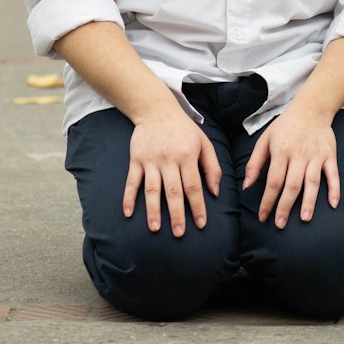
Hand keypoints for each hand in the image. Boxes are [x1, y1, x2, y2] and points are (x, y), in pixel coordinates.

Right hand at [124, 108, 222, 235]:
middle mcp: (169, 159)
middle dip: (177, 214)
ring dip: (153, 210)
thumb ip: (212, 167)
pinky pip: (132, 181)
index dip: (198, 206)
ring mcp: (151, 160)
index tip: (201, 224)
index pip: (194, 186)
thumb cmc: (184, 130)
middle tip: (179, 233)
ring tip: (155, 229)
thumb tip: (215, 192)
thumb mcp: (204, 143)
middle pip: (174, 191)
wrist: (157, 110)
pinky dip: (128, 197)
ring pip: (152, 189)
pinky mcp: (136, 159)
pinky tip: (128, 213)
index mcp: (188, 155)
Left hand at [243, 107, 339, 227]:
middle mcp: (299, 154)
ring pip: (312, 181)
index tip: (263, 216)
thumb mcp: (265, 139)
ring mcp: (316, 155)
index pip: (274, 180)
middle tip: (280, 224)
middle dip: (285, 206)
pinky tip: (333, 204)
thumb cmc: (285, 126)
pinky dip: (334, 189)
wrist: (311, 108)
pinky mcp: (329, 155)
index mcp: (281, 150)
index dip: (268, 200)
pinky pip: (333, 174)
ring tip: (304, 219)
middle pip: (292, 184)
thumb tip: (246, 186)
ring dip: (309, 201)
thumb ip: (254, 163)